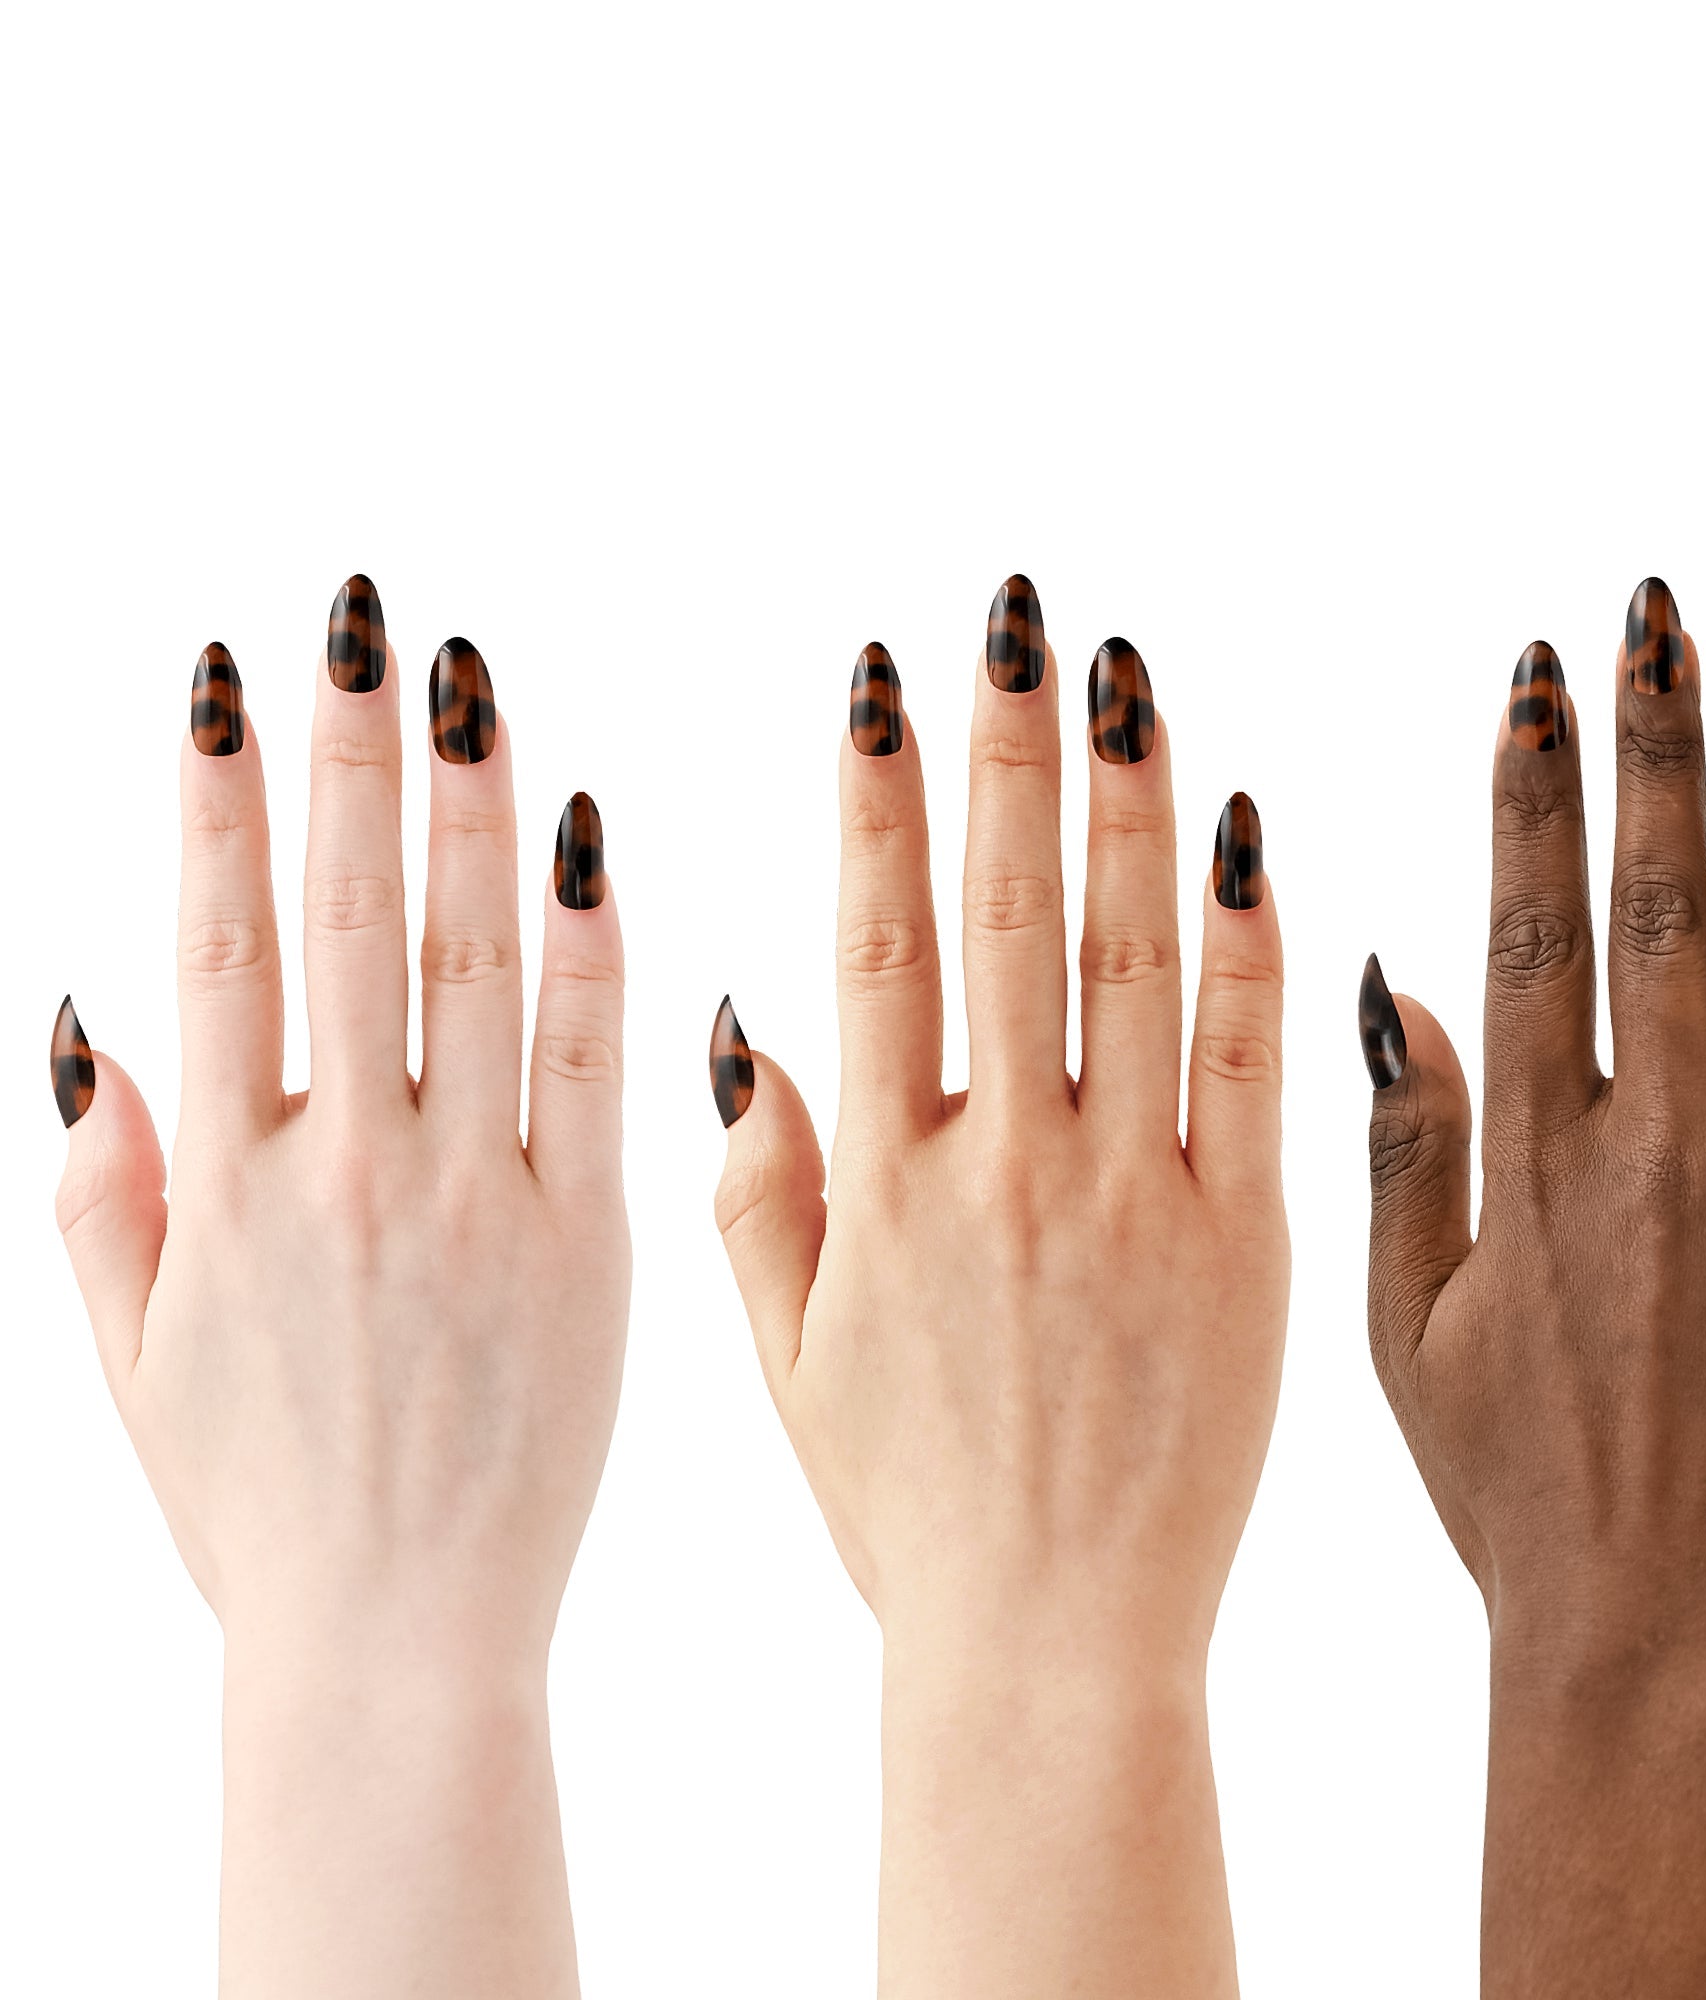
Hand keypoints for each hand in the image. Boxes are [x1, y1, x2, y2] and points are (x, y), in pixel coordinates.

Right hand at [52, 583, 629, 1998]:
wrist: (394, 1643)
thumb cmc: (258, 1504)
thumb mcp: (128, 1356)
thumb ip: (100, 1183)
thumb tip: (87, 1014)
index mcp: (223, 1186)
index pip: (216, 943)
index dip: (216, 797)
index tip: (225, 672)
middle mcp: (345, 1170)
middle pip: (345, 920)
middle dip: (350, 757)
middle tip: (364, 620)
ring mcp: (474, 1199)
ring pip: (474, 965)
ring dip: (472, 812)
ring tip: (474, 683)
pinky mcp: (587, 1244)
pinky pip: (593, 1068)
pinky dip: (593, 948)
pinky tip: (591, 836)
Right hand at [713, 582, 1289, 1997]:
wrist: (1052, 1656)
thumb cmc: (908, 1513)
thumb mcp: (787, 1361)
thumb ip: (759, 1185)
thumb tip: (733, 1015)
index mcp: (883, 1187)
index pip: (875, 946)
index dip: (877, 800)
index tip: (882, 679)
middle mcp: (1004, 1170)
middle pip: (1007, 918)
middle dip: (1008, 752)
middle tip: (1018, 620)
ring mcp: (1136, 1202)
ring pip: (1137, 962)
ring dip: (1131, 805)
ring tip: (1126, 676)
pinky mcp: (1250, 1249)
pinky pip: (1256, 1067)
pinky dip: (1254, 945)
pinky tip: (1249, 832)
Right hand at [1361, 581, 1705, 1996]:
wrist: (1664, 1638)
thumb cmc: (1512, 1489)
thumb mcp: (1403, 1331)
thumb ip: (1404, 1149)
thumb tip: (1394, 981)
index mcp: (1533, 1168)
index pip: (1535, 930)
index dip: (1535, 794)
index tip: (1536, 679)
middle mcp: (1662, 1156)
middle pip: (1664, 905)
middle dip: (1655, 746)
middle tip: (1655, 614)